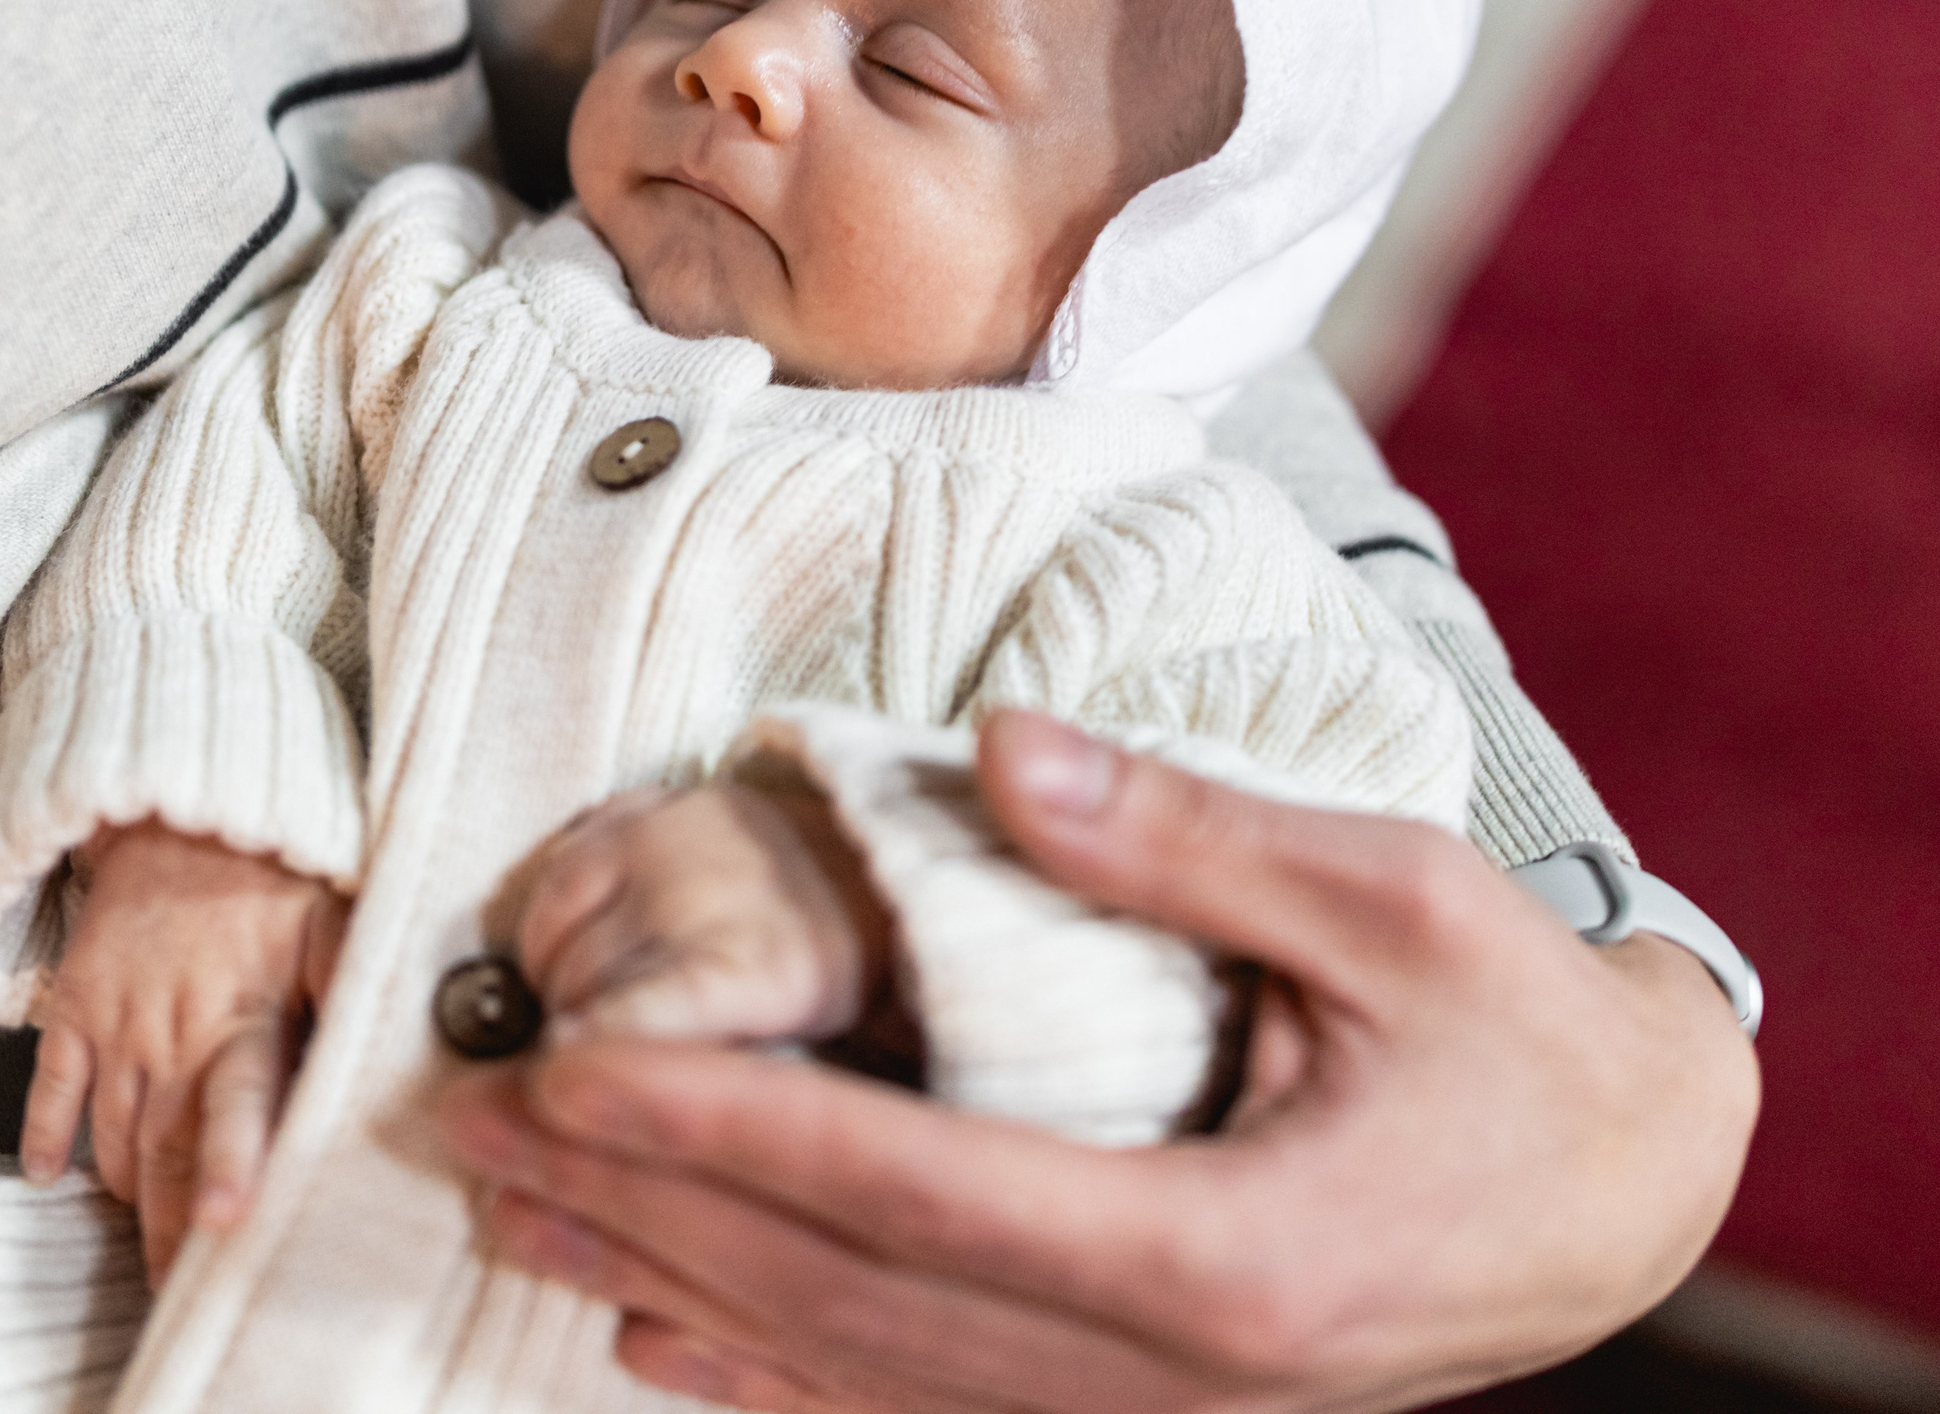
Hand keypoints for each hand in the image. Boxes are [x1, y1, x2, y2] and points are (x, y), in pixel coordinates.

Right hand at [20, 819, 346, 1286]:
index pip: (234, 1103)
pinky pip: (50, 1082)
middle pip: (167, 1147)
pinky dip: (47, 1134)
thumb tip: (392, 1045)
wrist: (180, 806)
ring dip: (127, 1197)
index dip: (227, 1163)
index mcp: (240, 1011)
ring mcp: (114, 1019)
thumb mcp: (332, 917)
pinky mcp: (73, 1004)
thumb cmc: (271, 870)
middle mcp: (171, 1027)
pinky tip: (52, 1179)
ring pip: (113, 1132)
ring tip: (145, 1253)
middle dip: (171, 1225)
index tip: (220, 1223)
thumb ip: (351, 987)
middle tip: (181, 1289)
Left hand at [439, 708, 1758, 1411]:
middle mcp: (1167, 1373)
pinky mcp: (1135, 1403)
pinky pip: (919, 1405)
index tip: (569, 1070)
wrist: (1622, 1190)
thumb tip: (1001, 747)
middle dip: (647, 1207)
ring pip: (860, 1371)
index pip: (911, 1195)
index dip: (726, 1135)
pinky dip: (772, 1373)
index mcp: (1226, 1255)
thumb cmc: (1517, 1036)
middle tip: (471, 1128)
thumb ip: (1189, 838)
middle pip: (850, 1298)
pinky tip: (658, 1335)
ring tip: (517, 1218)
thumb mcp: (1392, 899)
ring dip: (673, 1285)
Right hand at [516, 783, 889, 1047]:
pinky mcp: (633, 811)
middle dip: (573, 1036)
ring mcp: (657, 841)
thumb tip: (619, 1117)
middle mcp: (695, 895)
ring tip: (588, 1004)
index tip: (557, 1075)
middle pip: (577, 987)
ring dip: (554, 980)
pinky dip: (549, 924)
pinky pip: (550, 877)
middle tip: (594, 1059)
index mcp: (754, 967)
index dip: (592, 1045)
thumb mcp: (799, 1046)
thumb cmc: (824, 977)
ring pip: (549, 934)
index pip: (641, 1012)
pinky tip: (579, 947)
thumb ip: (717, 1075)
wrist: (854, 863)